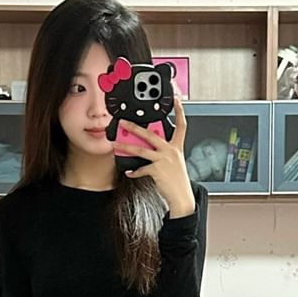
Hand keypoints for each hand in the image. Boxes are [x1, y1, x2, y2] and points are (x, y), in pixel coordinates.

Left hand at [112, 97, 194, 218]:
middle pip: (151, 134)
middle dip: (135, 127)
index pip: (181, 125)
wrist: (181, 196)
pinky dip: (134, 172)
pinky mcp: (157, 170)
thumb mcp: (174, 162)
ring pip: (141, 150)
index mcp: (177, 147)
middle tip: (123, 122)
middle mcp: (171, 151)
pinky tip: (129, 173)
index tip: (175, 100)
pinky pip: (141, 169)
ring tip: (116, 145)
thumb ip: (163, 152)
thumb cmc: (177, 180)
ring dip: (126, 147)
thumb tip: (147, 147)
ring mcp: (164, 160)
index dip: (179, 111)